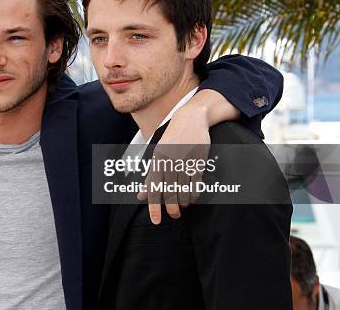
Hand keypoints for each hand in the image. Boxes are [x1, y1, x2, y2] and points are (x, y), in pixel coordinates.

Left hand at [137, 103, 210, 223]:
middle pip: (170, 192)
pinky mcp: (199, 161)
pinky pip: (196, 183)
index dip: (154, 207)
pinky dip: (194, 194)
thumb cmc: (172, 140)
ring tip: (182, 205)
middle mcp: (170, 160)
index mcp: (157, 159)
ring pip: (183, 190)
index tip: (156, 220)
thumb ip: (150, 177)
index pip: (154, 188)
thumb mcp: (158, 156)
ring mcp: (185, 161)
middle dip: (171, 208)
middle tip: (173, 215)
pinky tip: (192, 197)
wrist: (191, 119)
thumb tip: (140, 196)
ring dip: (183, 201)